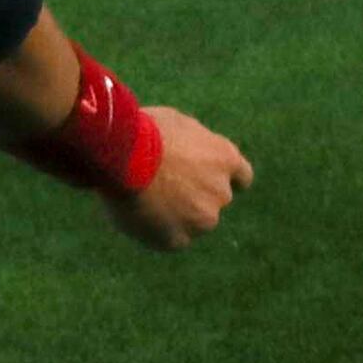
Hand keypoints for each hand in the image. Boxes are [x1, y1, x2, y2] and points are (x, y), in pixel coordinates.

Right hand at [105, 110, 250, 250]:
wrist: (121, 156)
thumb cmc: (143, 132)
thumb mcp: (175, 123)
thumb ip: (191, 143)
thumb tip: (187, 149)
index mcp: (225, 159)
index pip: (241, 177)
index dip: (220, 177)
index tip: (204, 176)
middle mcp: (221, 192)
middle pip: (211, 199)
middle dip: (192, 194)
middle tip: (160, 185)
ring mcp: (202, 219)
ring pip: (190, 221)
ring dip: (174, 213)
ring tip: (140, 199)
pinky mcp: (177, 239)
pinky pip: (168, 238)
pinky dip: (155, 230)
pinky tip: (134, 215)